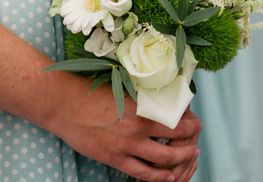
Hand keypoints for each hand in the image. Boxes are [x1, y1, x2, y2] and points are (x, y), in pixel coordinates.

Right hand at [52, 84, 201, 181]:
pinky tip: (169, 176)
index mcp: (142, 108)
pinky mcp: (115, 159)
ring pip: (164, 159)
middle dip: (191, 140)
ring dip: (181, 158)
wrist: (66, 106)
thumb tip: (162, 100)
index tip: (195, 122)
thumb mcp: (124, 90)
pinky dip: (159, 177)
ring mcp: (127, 146)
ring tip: (190, 157)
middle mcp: (138, 128)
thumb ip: (143, 99)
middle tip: (197, 141)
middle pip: (176, 138)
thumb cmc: (92, 94)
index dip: (190, 121)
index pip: (176, 117)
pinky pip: (143, 173)